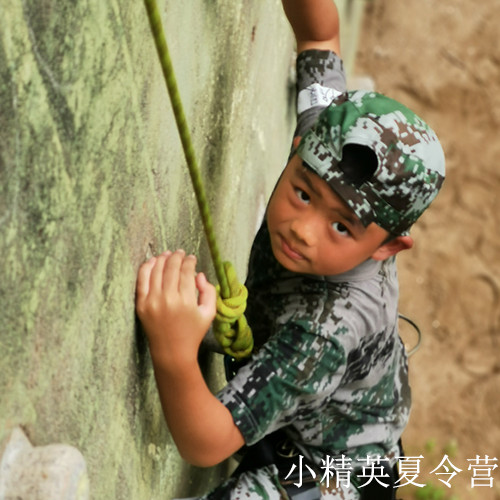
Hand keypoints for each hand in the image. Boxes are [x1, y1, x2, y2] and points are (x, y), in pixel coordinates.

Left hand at [136, 250, 215, 365]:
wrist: (172, 352)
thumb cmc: (193, 333)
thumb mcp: (209, 313)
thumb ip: (209, 291)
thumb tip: (199, 274)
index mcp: (186, 301)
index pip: (187, 271)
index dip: (190, 261)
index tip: (192, 258)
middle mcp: (168, 299)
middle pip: (171, 268)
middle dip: (177, 257)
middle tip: (180, 253)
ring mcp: (152, 302)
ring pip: (156, 270)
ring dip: (163, 259)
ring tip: (168, 254)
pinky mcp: (141, 305)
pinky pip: (142, 280)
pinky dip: (147, 267)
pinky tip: (153, 261)